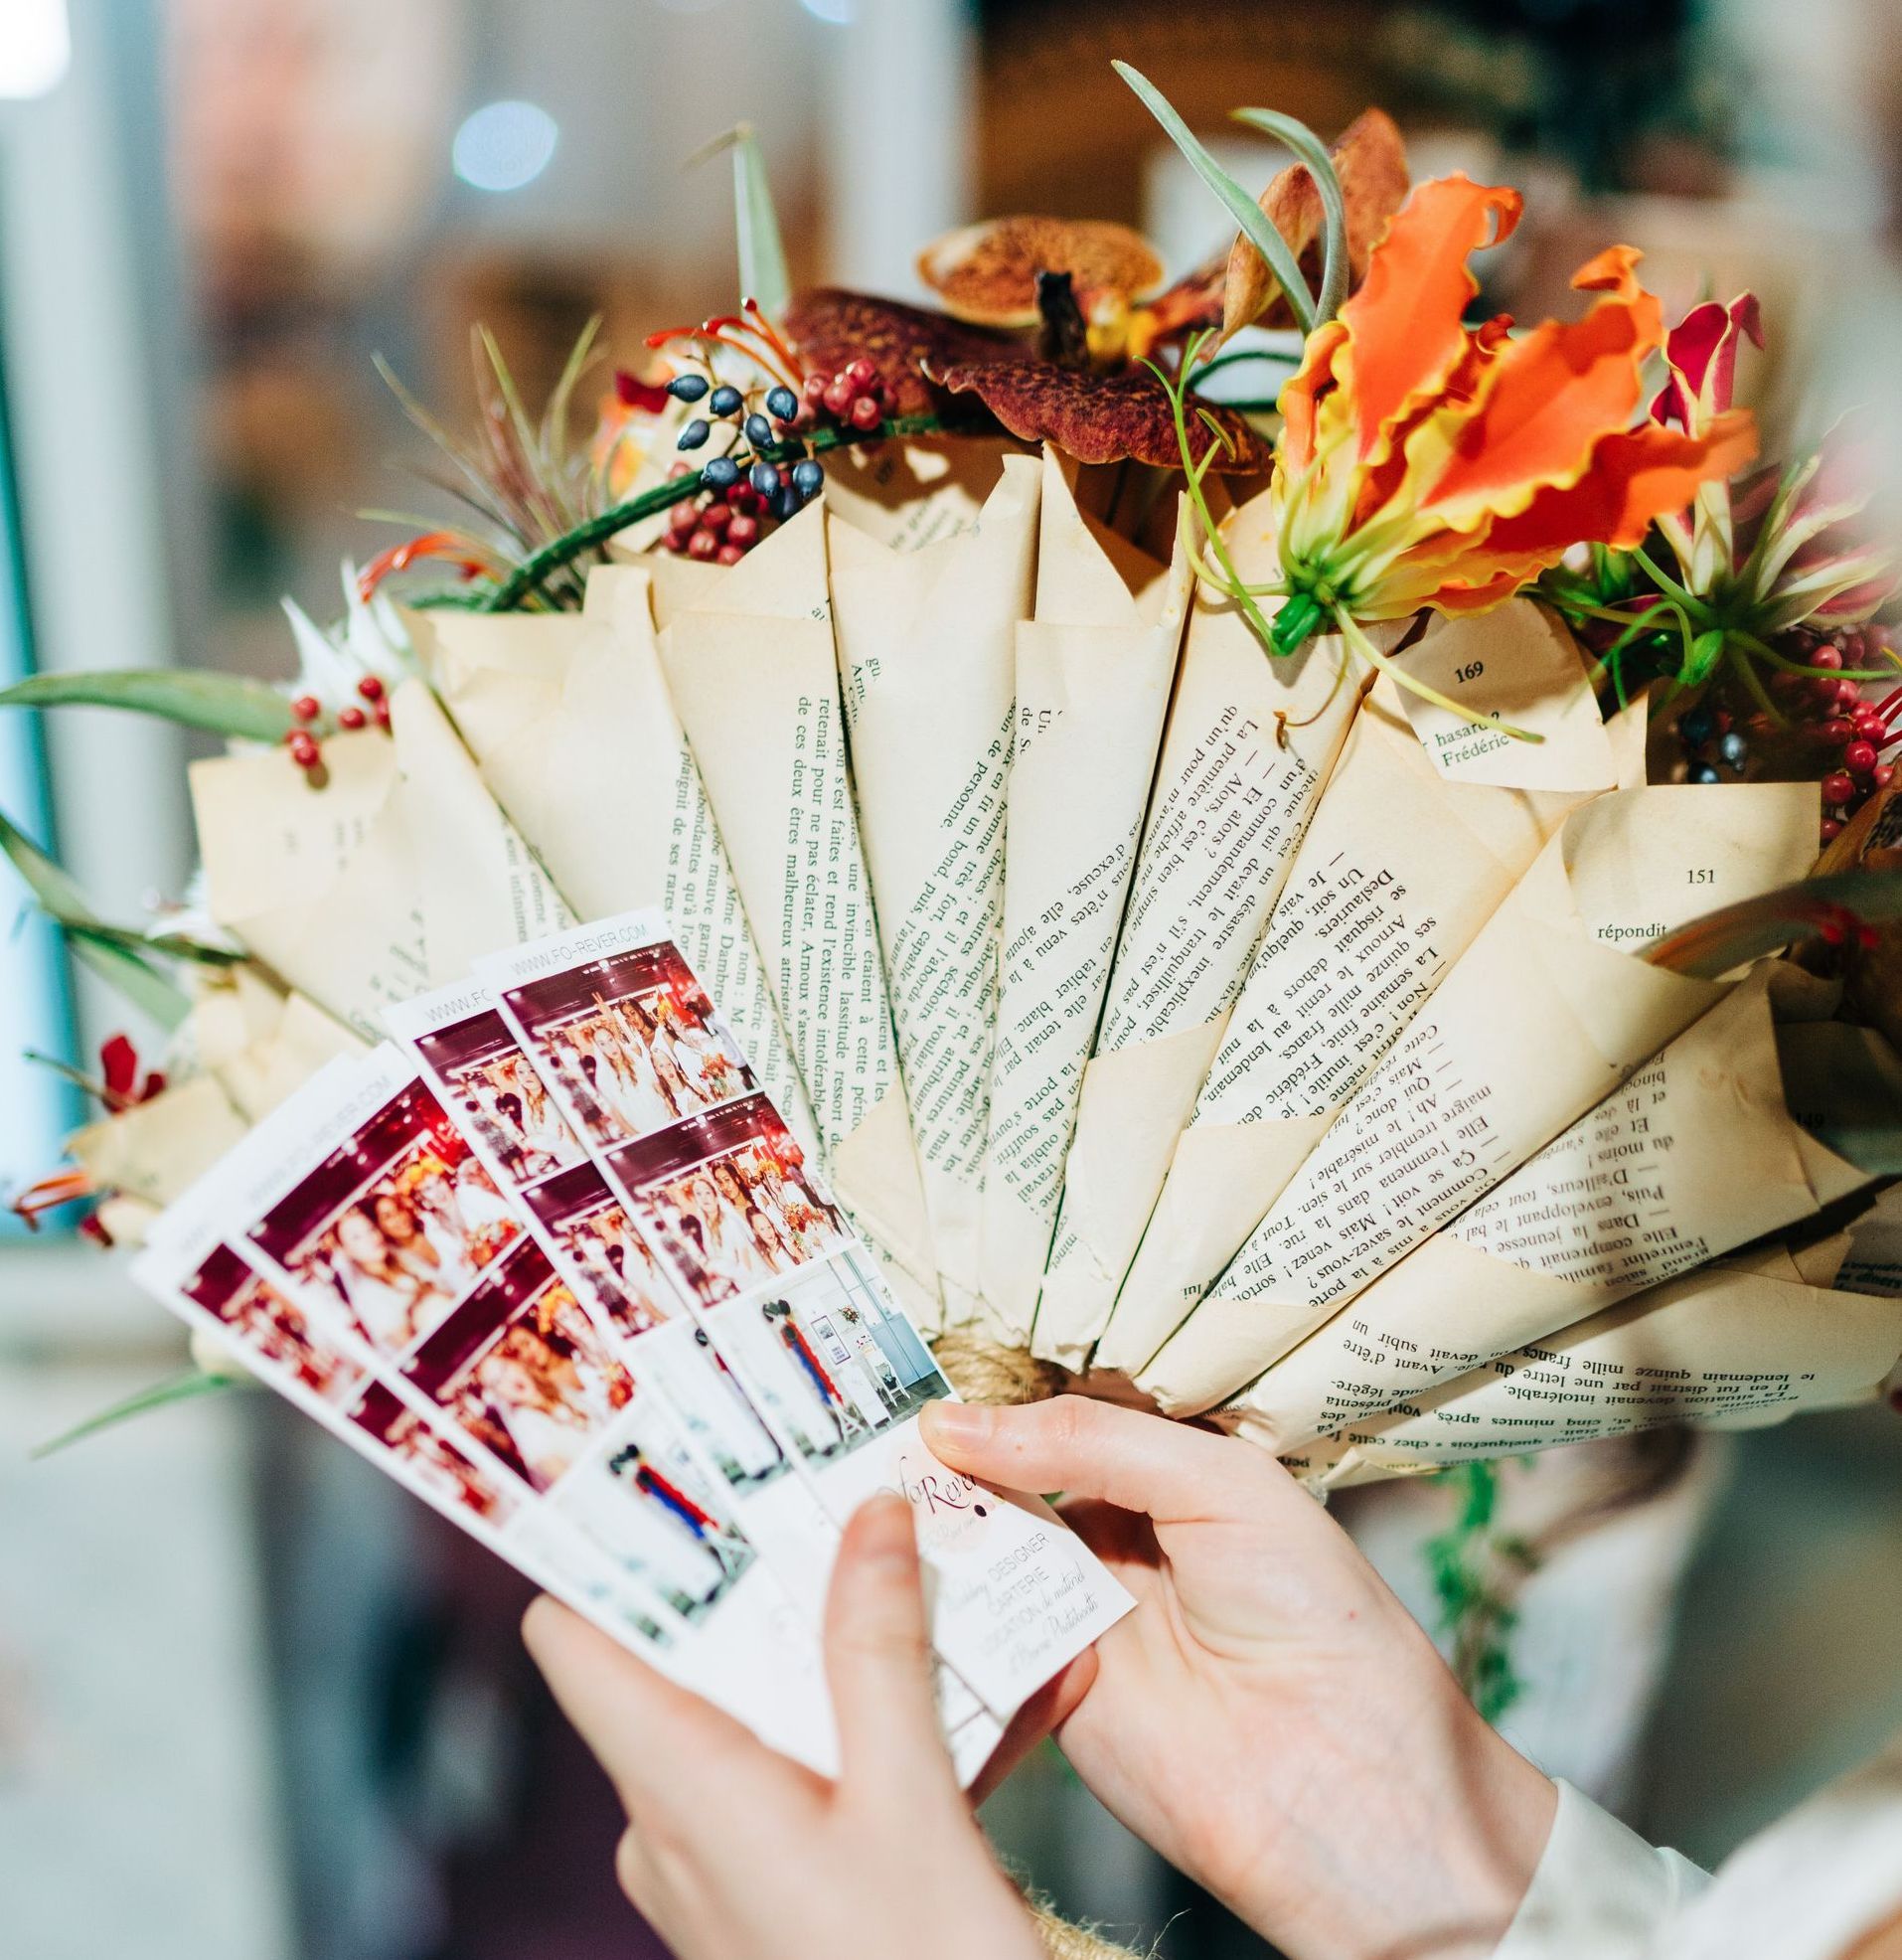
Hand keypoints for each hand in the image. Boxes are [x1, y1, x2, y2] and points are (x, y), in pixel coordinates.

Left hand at [523, 1492, 1047, 1959]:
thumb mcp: (911, 1801)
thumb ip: (878, 1649)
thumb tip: (867, 1515)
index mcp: (679, 1790)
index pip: (577, 1637)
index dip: (601, 1547)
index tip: (648, 1460)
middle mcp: (669, 1826)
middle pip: (679, 1658)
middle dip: (760, 1581)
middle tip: (830, 1500)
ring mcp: (709, 1867)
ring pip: (745, 1711)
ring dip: (824, 1650)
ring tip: (915, 1587)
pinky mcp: (758, 1895)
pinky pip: (785, 1773)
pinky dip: (848, 1724)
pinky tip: (948, 1697)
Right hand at [920, 1396, 1556, 1959]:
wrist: (1341, 1779)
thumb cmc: (1319, 1615)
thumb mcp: (1218, 1482)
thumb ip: (1090, 1441)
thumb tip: (958, 1424)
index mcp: (1160, 1478)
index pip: (1055, 1425)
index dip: (995, 1408)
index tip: (921, 1386)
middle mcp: (1111, 1540)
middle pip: (1001, 1486)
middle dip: (948, 1465)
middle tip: (872, 1435)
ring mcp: (1075, 1613)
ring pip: (976, 1555)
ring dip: (931, 1527)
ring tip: (873, 1490)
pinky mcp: (1043, 1687)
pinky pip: (973, 1636)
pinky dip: (936, 1606)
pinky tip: (895, 1567)